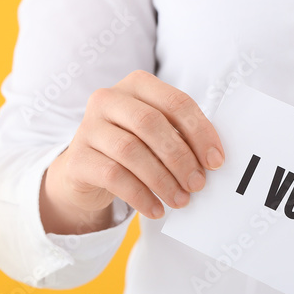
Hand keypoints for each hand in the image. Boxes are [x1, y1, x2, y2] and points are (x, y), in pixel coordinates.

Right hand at [40, 70, 223, 234]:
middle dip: (180, 157)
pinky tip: (156, 209)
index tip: (216, 161)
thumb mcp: (157, 134)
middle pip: (151, 124)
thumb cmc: (134, 146)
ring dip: (162, 180)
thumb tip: (212, 161)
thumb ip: (182, 137)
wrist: (86, 169)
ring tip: (181, 200)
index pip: (175, 101)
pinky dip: (140, 195)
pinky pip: (113, 176)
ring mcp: (88, 127)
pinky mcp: (77, 158)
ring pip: (131, 151)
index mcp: (137, 85)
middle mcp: (108, 99)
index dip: (200, 131)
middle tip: (198, 184)